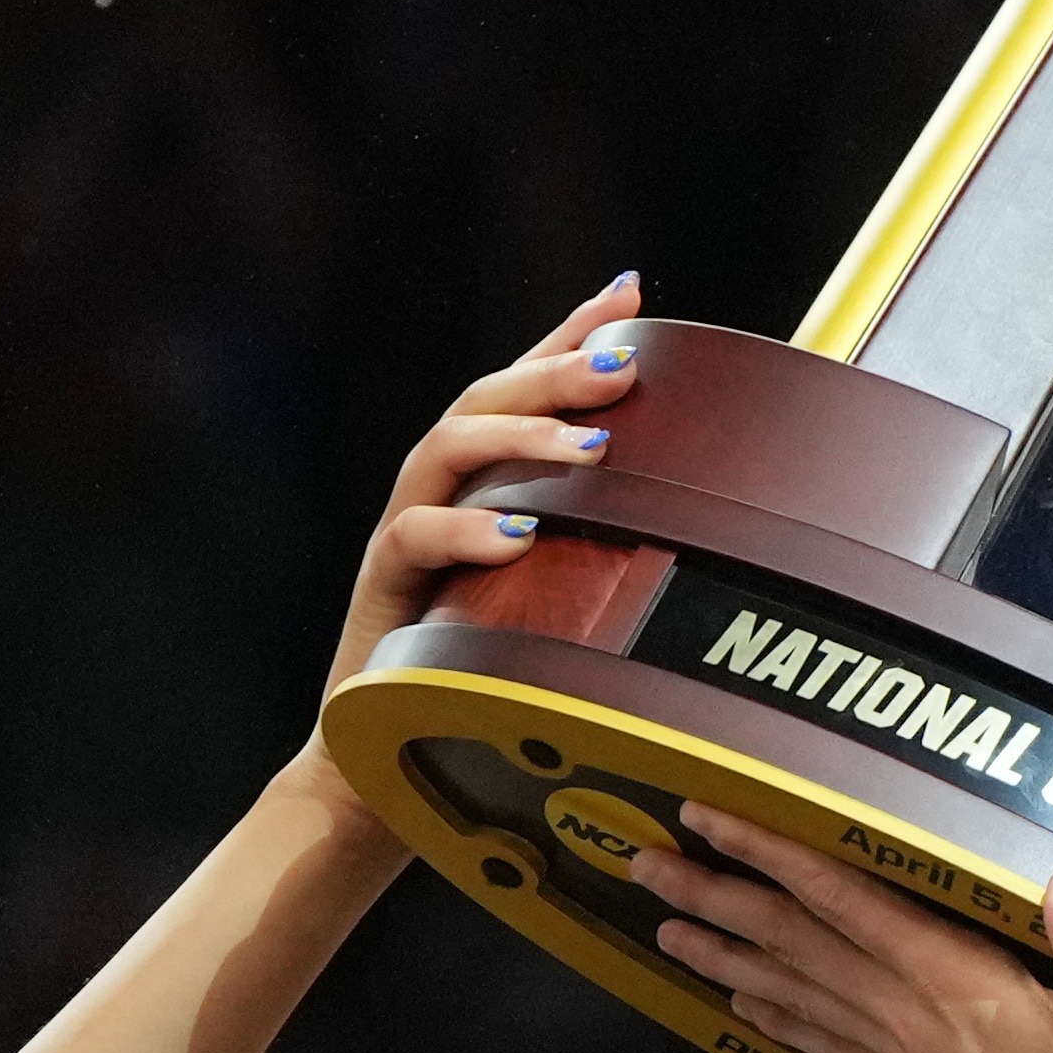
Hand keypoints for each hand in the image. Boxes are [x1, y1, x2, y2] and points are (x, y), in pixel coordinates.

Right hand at [335, 292, 641, 696]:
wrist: (378, 759)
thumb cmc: (476, 675)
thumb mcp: (546, 599)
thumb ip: (588, 544)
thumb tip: (674, 514)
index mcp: (478, 482)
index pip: (521, 387)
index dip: (569, 333)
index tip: (630, 293)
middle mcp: (437, 492)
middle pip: (486, 400)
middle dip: (555, 373)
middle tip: (623, 366)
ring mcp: (406, 532)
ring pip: (448, 451)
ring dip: (520, 438)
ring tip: (590, 445)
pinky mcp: (381, 587)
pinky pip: (414, 540)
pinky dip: (467, 531)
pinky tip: (518, 535)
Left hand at [649, 821, 1052, 1052]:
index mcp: (953, 985)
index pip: (844, 903)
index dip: (773, 854)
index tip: (704, 817)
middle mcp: (912, 1016)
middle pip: (797, 944)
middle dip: (719, 898)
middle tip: (643, 864)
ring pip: (800, 991)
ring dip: (730, 955)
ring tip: (667, 928)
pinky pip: (832, 1041)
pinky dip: (783, 1018)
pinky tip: (747, 1007)